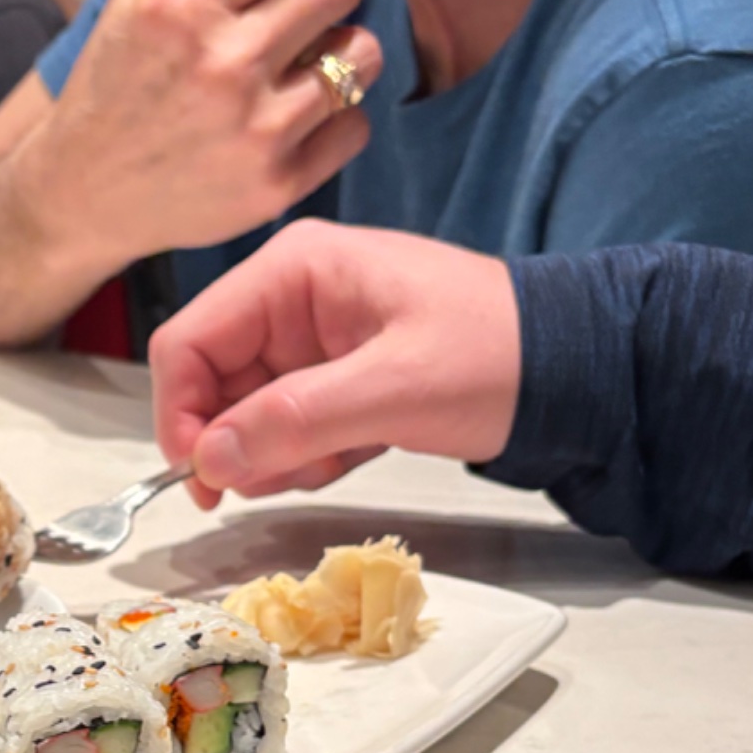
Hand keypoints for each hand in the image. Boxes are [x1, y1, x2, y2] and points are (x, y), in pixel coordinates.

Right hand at [29, 0, 383, 265]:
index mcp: (183, 3)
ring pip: (363, 53)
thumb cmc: (116, 76)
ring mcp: (253, 131)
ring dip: (339, 53)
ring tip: (294, 67)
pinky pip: (358, 125)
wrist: (80, 197)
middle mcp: (220, 65)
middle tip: (288, 15)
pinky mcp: (277, 187)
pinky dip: (335, 122)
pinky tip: (289, 122)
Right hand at [151, 220, 522, 508]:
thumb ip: (296, 419)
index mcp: (293, 271)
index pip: (187, 343)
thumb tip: (211, 461)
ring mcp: (307, 339)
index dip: (182, 417)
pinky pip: (283, 428)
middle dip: (243, 444)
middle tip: (296, 471)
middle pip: (210, 386)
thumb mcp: (394, 388)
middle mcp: (288, 298)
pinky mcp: (329, 377)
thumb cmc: (495, 354)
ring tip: (344, 454)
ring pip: (244, 417)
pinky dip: (308, 456)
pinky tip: (357, 450)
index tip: (206, 482)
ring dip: (280, 455)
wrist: (571, 367)